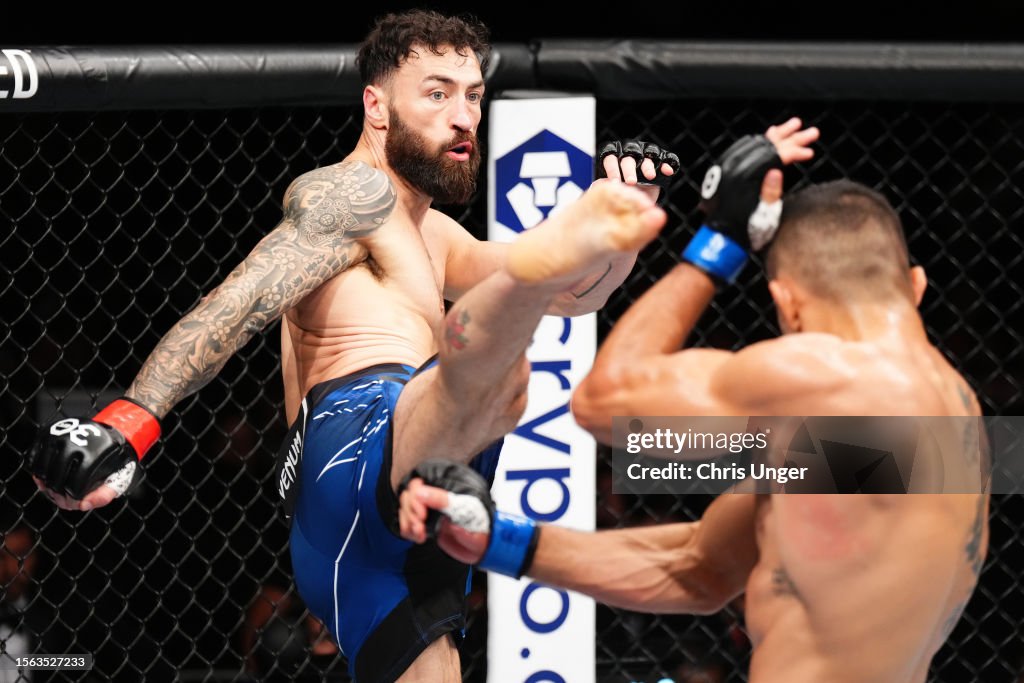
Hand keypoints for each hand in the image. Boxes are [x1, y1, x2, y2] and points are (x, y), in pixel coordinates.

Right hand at [28, 398, 157, 508]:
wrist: (108, 432)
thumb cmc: (112, 459)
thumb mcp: (118, 477)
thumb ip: (104, 495)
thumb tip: (83, 505)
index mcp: (96, 454)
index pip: (75, 485)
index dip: (72, 499)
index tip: (75, 500)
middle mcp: (77, 442)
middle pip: (56, 479)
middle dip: (57, 494)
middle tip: (62, 497)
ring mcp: (61, 436)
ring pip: (42, 469)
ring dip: (45, 484)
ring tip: (55, 488)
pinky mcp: (48, 433)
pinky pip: (33, 458)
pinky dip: (36, 471)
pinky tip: (46, 477)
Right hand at [399, 478, 488, 564]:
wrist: (482, 547)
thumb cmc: (481, 528)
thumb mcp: (471, 518)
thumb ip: (454, 512)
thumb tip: (439, 512)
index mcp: (447, 491)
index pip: (421, 484)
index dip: (416, 498)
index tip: (422, 514)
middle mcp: (436, 499)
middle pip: (408, 495)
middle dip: (410, 512)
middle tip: (420, 526)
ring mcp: (429, 512)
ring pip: (404, 509)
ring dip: (408, 523)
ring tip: (420, 533)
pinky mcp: (424, 525)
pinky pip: (406, 523)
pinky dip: (407, 531)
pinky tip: (419, 537)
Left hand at [598, 140, 679, 200]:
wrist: (641, 199)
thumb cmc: (623, 193)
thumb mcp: (612, 191)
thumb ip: (603, 187)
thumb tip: (594, 188)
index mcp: (614, 157)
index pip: (610, 159)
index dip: (612, 169)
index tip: (615, 182)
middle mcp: (629, 153)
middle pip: (628, 158)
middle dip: (629, 170)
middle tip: (631, 182)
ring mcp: (646, 155)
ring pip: (646, 156)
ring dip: (648, 166)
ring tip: (649, 177)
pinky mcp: (661, 159)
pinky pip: (665, 158)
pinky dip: (667, 164)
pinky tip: (667, 171)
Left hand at [682, 118, 816, 282]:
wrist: (722, 238)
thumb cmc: (743, 231)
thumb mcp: (762, 216)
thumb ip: (770, 192)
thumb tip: (777, 169)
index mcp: (743, 178)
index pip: (773, 157)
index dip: (793, 153)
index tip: (809, 153)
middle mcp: (735, 169)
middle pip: (766, 146)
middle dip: (791, 139)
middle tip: (812, 132)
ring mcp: (730, 167)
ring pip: (756, 143)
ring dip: (778, 135)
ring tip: (795, 125)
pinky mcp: (729, 169)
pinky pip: (747, 148)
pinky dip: (762, 141)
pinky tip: (772, 134)